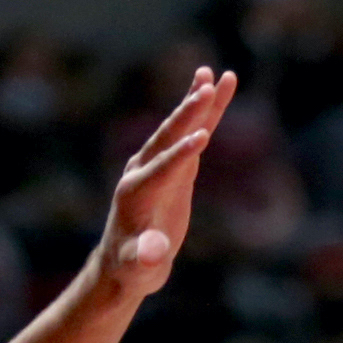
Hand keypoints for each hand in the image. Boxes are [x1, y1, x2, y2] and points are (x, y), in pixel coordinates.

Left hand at [86, 67, 231, 305]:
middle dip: (187, 114)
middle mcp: (143, 171)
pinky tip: (217, 88)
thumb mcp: (138, 267)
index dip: (180, 156)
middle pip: (168, 137)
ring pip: (179, 128)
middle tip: (205, 88)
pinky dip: (204, 114)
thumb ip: (146, 257)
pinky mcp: (173, 166)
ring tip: (212, 74)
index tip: (201, 138)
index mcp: (136, 193)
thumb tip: (155, 253)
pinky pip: (191, 135)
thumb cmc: (132, 268)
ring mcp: (158, 165)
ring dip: (196, 102)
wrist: (126, 262)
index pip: (161, 169)